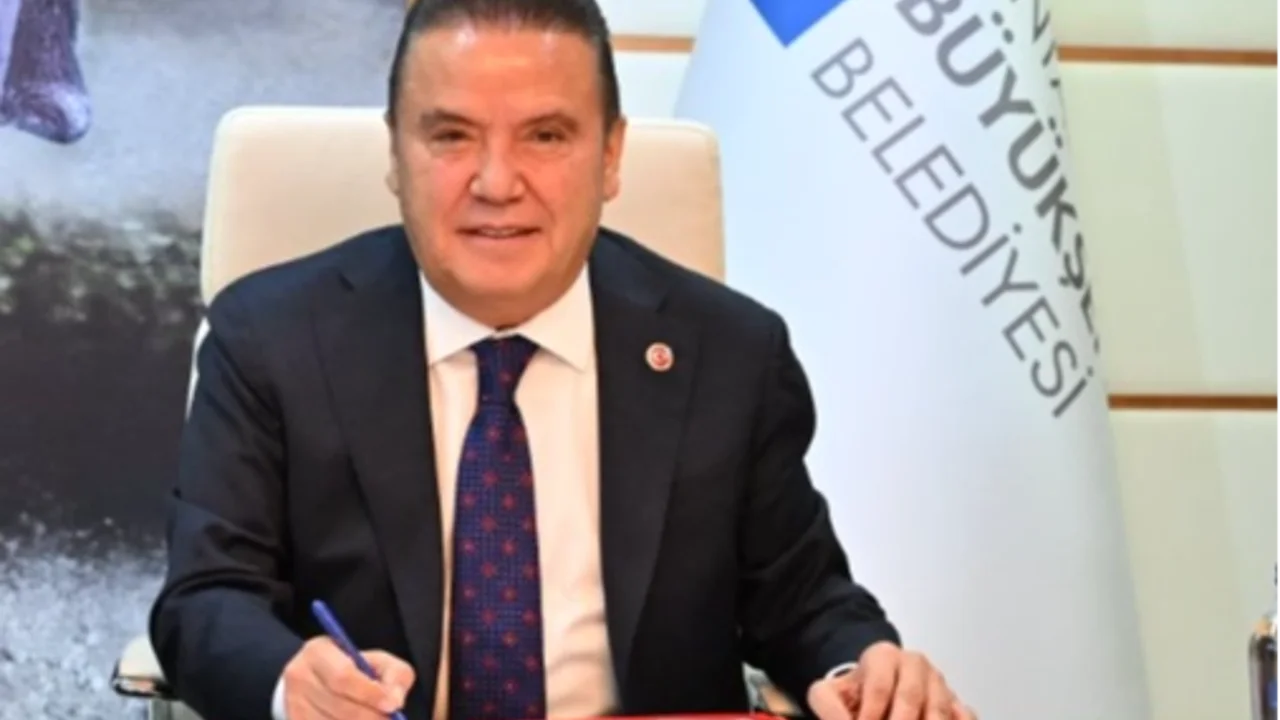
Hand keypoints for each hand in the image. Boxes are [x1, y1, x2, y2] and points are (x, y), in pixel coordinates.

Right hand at [281, 636, 414, 719]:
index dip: (370, 694)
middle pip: (339, 706)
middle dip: (370, 717)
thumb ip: (394, 674)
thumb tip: (395, 700)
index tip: (393, 706)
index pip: (343, 677)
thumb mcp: (377, 661)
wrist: (316, 680)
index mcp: (318, 652)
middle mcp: (299, 677)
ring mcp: (293, 704)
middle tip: (389, 719)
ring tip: (374, 719)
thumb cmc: (353, 669)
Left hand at [806, 642, 975, 719]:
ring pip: (938, 709)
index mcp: (883, 656)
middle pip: (910, 698)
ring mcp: (938, 684)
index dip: (869, 715)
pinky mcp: (956, 703)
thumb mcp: (829, 694)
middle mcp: (915, 666)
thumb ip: (828, 707)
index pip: (879, 687)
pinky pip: (964, 715)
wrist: (875, 691)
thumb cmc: (857, 694)